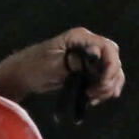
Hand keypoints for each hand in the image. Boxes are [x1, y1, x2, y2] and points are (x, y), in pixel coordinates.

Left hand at [0, 27, 124, 104]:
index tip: (102, 84)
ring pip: (112, 72)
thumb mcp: (53, 64)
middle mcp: (89, 45)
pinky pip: (105, 80)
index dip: (110, 67)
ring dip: (107, 88)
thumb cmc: (34, 66)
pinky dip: (103, 91)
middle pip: (113, 60)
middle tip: (93, 94)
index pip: (108, 48)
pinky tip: (93, 100)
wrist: (25, 75)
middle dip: (109, 79)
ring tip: (92, 99)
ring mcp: (90, 58)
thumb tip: (96, 56)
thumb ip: (75, 60)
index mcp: (80, 38)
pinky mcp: (88, 71)